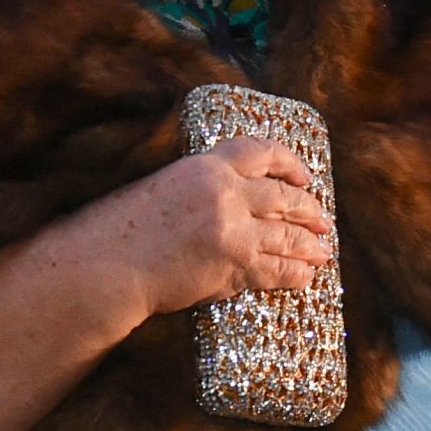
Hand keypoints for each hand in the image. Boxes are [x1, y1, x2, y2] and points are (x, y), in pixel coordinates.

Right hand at [102, 135, 332, 317]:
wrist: (107, 265)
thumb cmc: (121, 229)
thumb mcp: (164, 187)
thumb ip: (203, 190)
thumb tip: (234, 202)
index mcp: (205, 165)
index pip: (261, 152)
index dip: (290, 163)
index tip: (304, 176)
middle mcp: (226, 193)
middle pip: (283, 197)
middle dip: (309, 210)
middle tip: (323, 220)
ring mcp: (233, 230)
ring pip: (287, 235)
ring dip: (309, 245)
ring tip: (323, 251)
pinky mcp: (234, 266)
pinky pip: (277, 270)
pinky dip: (295, 275)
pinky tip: (306, 277)